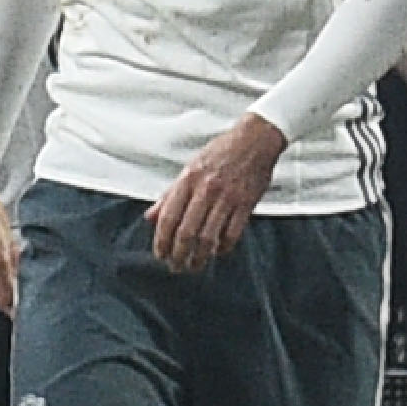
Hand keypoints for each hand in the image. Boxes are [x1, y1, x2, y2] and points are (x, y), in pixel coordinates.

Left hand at [145, 114, 287, 272]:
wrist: (255, 139)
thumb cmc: (222, 151)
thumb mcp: (190, 168)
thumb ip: (170, 194)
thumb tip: (151, 216)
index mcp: (189, 179)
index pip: (169, 217)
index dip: (162, 240)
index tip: (160, 253)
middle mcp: (206, 189)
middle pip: (187, 231)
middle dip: (178, 254)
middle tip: (176, 266)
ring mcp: (227, 198)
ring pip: (208, 237)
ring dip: (199, 256)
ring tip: (194, 265)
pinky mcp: (246, 204)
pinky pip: (232, 233)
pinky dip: (223, 247)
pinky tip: (217, 251)